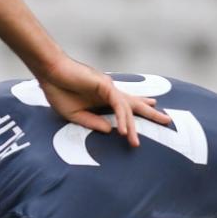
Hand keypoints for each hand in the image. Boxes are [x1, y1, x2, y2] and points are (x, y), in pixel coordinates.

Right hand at [38, 56, 166, 146]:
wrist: (49, 74)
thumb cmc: (58, 90)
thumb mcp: (74, 115)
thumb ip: (92, 123)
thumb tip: (111, 131)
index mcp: (102, 98)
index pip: (126, 105)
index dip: (140, 107)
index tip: (154, 107)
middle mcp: (109, 92)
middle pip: (134, 104)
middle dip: (151, 112)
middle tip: (167, 120)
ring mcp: (108, 88)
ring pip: (127, 108)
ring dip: (131, 126)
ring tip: (134, 143)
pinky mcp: (104, 85)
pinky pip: (117, 105)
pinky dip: (121, 118)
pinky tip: (123, 131)